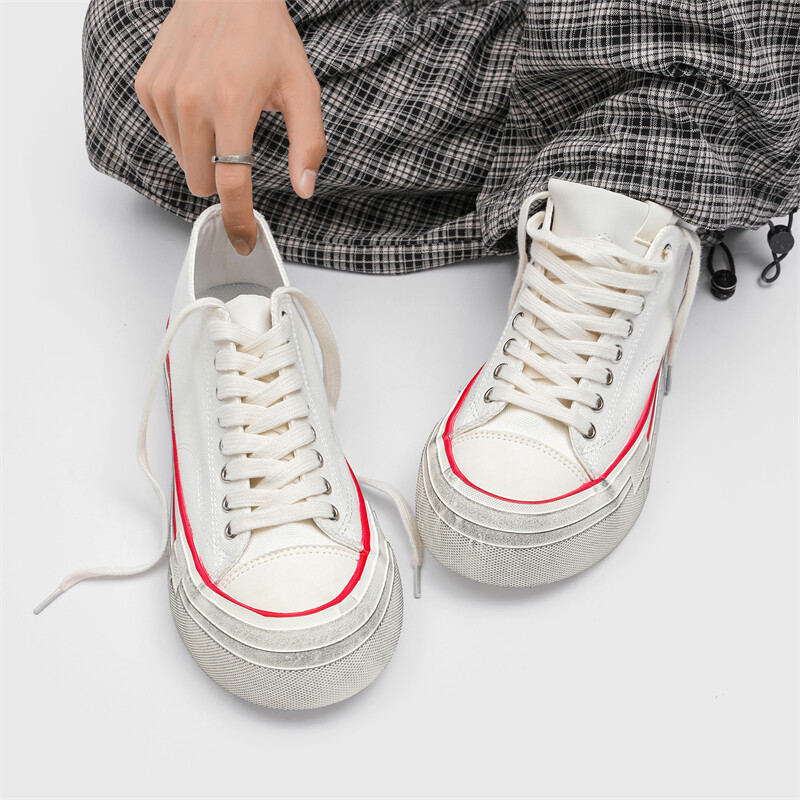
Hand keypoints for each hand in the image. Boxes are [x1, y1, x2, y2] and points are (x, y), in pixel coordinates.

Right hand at [135, 0, 326, 254]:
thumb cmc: (268, 39)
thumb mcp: (302, 90)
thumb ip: (308, 144)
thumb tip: (304, 188)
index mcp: (231, 105)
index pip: (231, 182)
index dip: (239, 218)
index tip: (244, 240)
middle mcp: (191, 101)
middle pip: (201, 181)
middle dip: (222, 179)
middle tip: (238, 149)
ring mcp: (164, 93)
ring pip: (183, 161)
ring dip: (203, 153)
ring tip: (222, 114)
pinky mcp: (148, 86)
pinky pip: (166, 136)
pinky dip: (186, 132)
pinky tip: (202, 103)